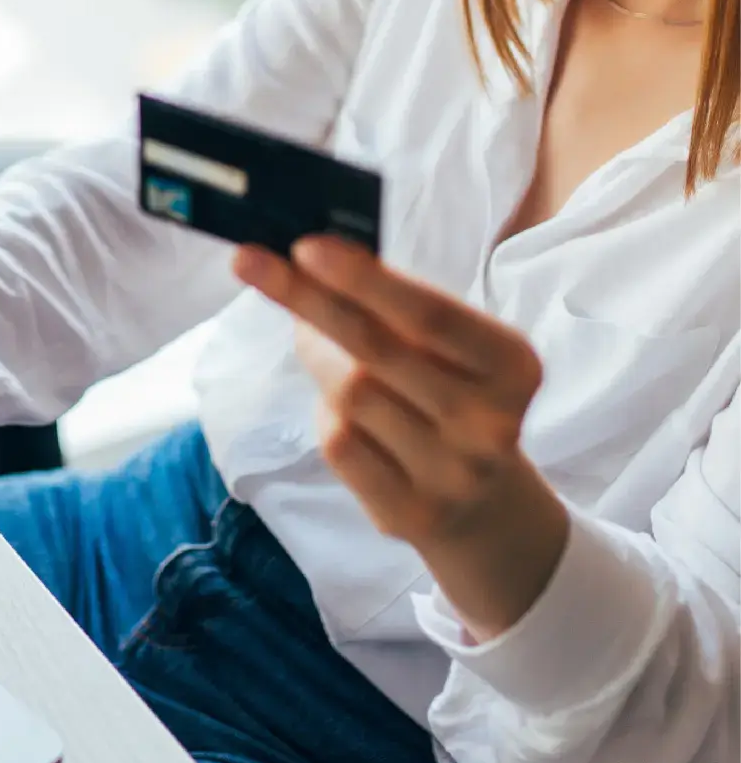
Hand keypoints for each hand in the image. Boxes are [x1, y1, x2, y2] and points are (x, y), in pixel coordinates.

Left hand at [231, 236, 544, 551]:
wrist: (483, 505)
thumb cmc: (451, 394)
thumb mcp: (447, 347)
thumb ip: (393, 307)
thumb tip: (308, 263)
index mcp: (512, 365)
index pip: (430, 314)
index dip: (364, 279)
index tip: (306, 247)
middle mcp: (491, 422)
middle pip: (377, 350)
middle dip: (309, 300)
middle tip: (250, 262)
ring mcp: (452, 474)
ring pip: (350, 396)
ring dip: (318, 357)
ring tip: (317, 341)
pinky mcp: (411, 514)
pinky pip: (340, 445)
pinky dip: (326, 415)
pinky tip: (341, 410)